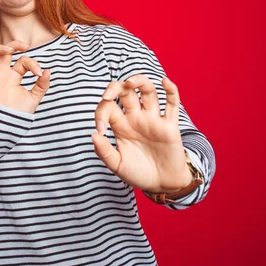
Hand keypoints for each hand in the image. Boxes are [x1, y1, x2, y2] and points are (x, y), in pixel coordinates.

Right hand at [0, 40, 50, 113]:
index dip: (32, 64)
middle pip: (5, 52)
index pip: (22, 61)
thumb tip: (47, 71)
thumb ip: (42, 85)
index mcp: (15, 75)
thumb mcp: (35, 97)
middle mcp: (3, 74)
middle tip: (25, 46)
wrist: (9, 125)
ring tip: (9, 50)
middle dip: (14, 45)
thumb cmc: (20, 112)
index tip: (39, 73)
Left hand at [91, 74, 192, 192]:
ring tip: (131, 82)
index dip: (101, 113)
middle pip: (125, 91)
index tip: (101, 131)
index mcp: (120, 125)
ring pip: (148, 91)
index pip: (108, 107)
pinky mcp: (170, 125)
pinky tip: (164, 82)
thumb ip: (104, 151)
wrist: (162, 184)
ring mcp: (153, 119)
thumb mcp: (117, 165)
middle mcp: (136, 117)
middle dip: (115, 88)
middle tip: (108, 96)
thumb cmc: (138, 173)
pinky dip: (170, 90)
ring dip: (140, 82)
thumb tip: (93, 135)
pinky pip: (172, 103)